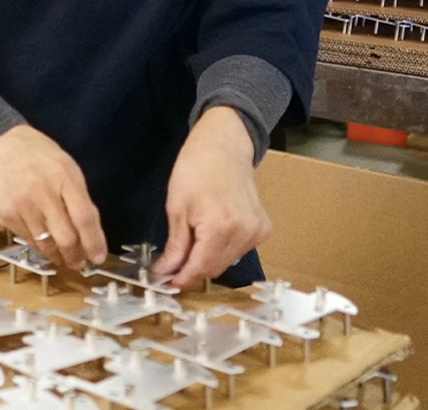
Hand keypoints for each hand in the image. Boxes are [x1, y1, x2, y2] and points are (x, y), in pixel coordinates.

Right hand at [0, 125, 107, 270]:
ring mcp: (20, 205)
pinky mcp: (4, 215)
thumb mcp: (67, 169)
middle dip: (75, 256)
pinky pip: (27, 240)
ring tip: (63, 257)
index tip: (98, 257)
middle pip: (65, 237)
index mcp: (63, 177)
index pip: (84, 218)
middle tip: (79, 262)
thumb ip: (79, 199)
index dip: (94, 242)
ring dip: (57, 256)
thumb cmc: (40, 157)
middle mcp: (41, 192)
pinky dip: (39, 245)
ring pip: (45, 244)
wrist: (0, 147)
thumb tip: (91, 234)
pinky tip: (43, 242)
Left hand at [151, 106, 270, 289]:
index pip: (200, 268)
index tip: (165, 281)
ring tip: (191, 241)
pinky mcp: (263, 229)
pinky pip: (239, 250)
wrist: (224, 146)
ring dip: (207, 259)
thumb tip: (165, 272)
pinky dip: (223, 249)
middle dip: (192, 269)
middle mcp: (244, 234)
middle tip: (172, 264)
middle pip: (214, 268)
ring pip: (227, 261)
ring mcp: (257, 232)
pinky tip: (211, 234)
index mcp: (221, 228)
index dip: (181, 278)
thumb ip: (176, 245)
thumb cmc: (196, 169)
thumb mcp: (177, 207)